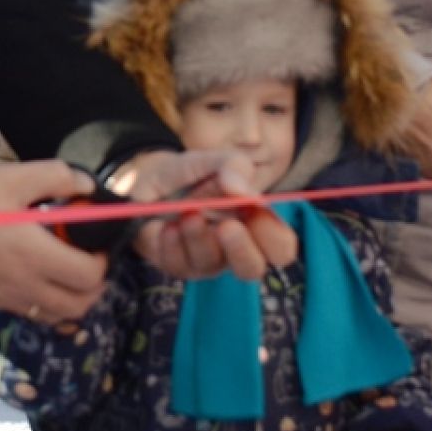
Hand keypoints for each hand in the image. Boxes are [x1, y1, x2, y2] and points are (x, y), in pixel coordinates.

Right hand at [0, 161, 108, 323]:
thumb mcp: (13, 177)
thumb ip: (58, 177)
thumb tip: (87, 184)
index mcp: (35, 257)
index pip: (89, 278)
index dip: (102, 264)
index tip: (97, 248)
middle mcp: (22, 287)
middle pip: (76, 308)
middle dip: (91, 290)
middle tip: (87, 265)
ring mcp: (0, 301)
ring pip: (50, 316)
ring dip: (66, 300)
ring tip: (61, 272)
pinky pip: (22, 311)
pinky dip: (36, 301)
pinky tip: (24, 272)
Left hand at [111, 149, 298, 280]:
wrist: (150, 176)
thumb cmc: (194, 172)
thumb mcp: (215, 160)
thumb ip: (234, 169)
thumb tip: (247, 193)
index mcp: (254, 226)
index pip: (280, 248)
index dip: (273, 236)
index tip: (255, 210)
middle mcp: (233, 250)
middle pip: (252, 270)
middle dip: (240, 249)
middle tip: (226, 226)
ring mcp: (205, 261)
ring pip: (210, 264)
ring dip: (198, 236)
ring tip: (186, 212)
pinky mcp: (176, 266)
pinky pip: (177, 264)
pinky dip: (170, 242)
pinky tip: (165, 225)